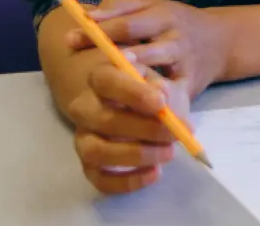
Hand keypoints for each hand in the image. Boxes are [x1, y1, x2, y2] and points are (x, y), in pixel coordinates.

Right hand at [65, 59, 191, 194]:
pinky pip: (99, 179)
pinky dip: (127, 182)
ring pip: (97, 152)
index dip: (134, 93)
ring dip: (136, 156)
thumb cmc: (147, 91)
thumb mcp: (159, 82)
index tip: (161, 103)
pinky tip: (154, 173)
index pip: (108, 81)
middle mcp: (85, 108)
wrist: (130, 107)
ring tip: (168, 153)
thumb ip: (161, 87)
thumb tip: (162, 94)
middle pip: (105, 120)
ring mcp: (83, 138)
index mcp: (101, 78)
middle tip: (176, 134)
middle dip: (144, 129)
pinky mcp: (88, 164)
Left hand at [66, 0, 231, 100]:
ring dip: (138, 86)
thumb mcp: (154, 6)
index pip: (126, 24)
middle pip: (142, 51)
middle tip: (92, 71)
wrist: (223, 41)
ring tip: (118, 92)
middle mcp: (174, 39)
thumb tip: (86, 15)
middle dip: (116, 61)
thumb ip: (121, 9)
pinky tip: (141, 115)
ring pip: (160, 78)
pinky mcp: (191, 88)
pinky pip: (173, 99)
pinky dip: (159, 107)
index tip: (70, 41)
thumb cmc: (178, 22)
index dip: (98, 32)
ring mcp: (184, 65)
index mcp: (163, 15)